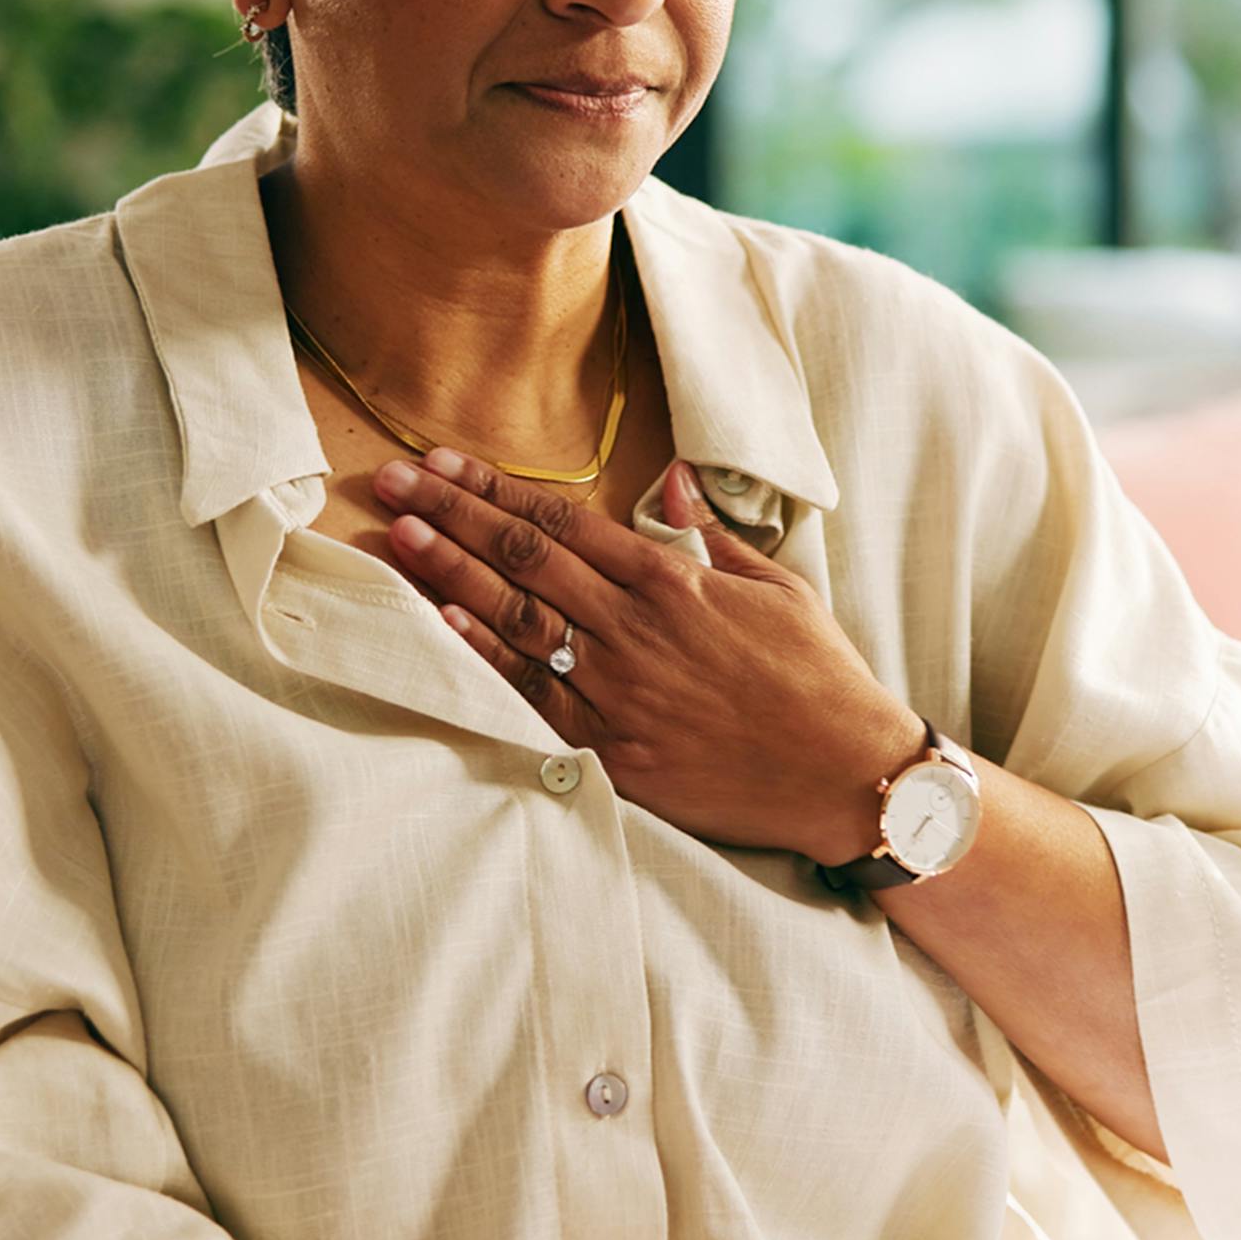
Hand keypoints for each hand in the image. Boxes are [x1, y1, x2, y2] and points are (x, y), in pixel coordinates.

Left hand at [373, 447, 916, 863]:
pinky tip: (442, 624)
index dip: (496, 488)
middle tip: (393, 481)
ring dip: (450, 573)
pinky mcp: (616, 750)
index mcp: (672, 579)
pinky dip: (487, 658)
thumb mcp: (778, 586)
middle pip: (525, 557)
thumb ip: (713, 533)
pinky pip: (535, 697)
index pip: (563, 519)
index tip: (444, 463)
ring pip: (517, 618)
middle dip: (451, 514)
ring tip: (397, 536)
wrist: (847, 776)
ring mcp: (620, 688)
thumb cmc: (819, 677)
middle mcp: (635, 626)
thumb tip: (671, 479)